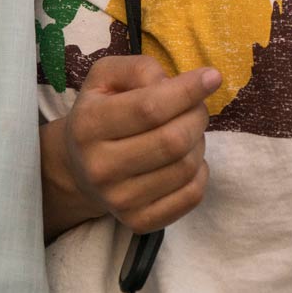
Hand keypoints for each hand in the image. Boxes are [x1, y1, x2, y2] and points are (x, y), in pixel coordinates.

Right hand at [41, 55, 220, 240]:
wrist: (79, 166)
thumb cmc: (100, 110)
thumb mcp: (107, 76)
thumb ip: (139, 69)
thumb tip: (175, 84)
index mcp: (89, 124)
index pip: (149, 108)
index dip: (187, 91)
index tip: (212, 77)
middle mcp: (100, 166)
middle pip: (172, 141)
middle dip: (196, 116)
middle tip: (197, 107)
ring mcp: (119, 200)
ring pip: (185, 167)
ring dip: (199, 141)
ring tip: (188, 130)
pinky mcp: (138, 222)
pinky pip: (191, 196)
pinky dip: (201, 172)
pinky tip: (188, 157)